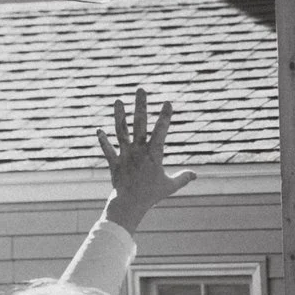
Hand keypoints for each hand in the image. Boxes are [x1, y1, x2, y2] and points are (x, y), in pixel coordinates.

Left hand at [99, 89, 196, 229]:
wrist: (130, 205)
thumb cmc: (152, 196)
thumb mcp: (170, 186)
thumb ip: (183, 178)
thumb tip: (195, 175)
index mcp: (154, 155)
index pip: (160, 133)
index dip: (164, 117)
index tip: (167, 103)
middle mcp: (138, 151)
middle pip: (139, 125)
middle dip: (140, 106)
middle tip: (140, 90)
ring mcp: (125, 155)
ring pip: (121, 132)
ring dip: (119, 116)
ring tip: (118, 101)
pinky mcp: (114, 162)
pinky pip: (108, 150)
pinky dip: (103, 141)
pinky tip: (99, 130)